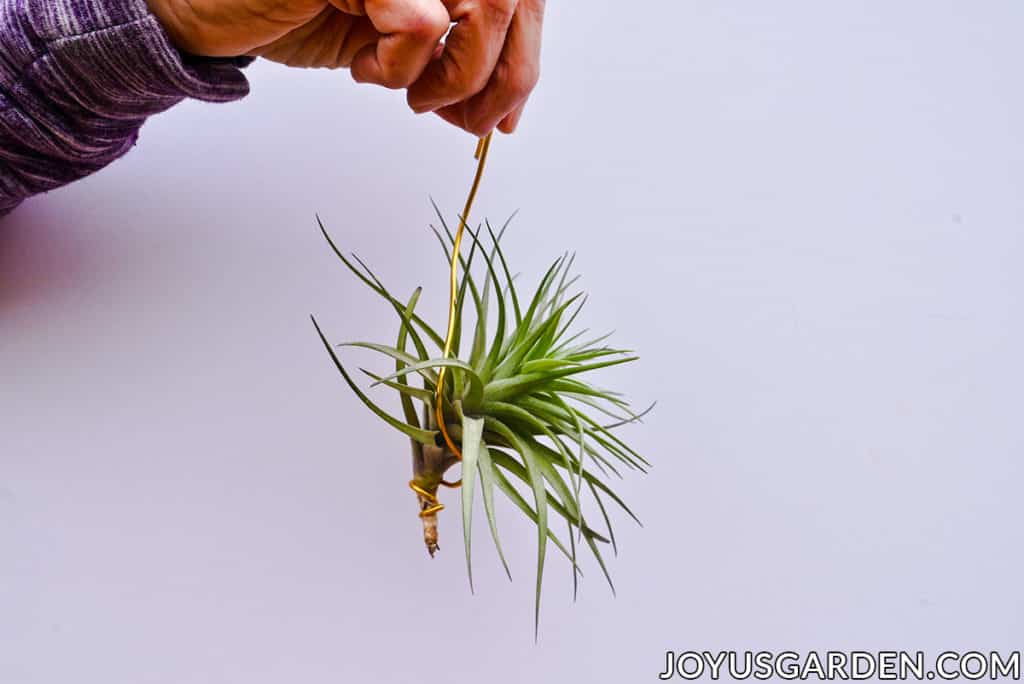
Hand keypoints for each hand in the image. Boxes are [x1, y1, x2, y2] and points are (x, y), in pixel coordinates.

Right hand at [145, 0, 543, 134]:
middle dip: (504, 77)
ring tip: (411, 96)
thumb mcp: (393, 45)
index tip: (507, 116)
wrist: (212, 11)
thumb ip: (449, 60)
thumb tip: (505, 108)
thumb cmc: (296, 16)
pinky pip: (419, 24)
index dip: (524, 58)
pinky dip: (399, 67)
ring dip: (455, 76)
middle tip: (471, 124)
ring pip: (482, 8)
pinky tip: (363, 69)